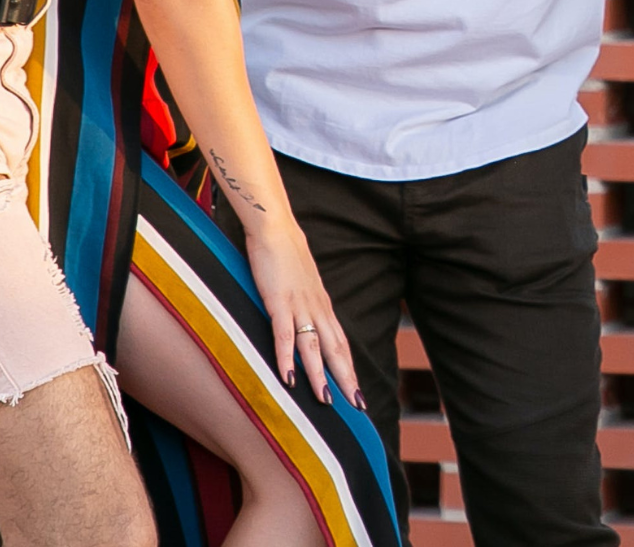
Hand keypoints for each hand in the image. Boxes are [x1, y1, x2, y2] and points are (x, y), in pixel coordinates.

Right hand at [244, 216, 361, 408]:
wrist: (276, 227)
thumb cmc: (287, 255)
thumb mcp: (302, 284)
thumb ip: (306, 304)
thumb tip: (307, 322)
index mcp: (322, 306)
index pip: (341, 343)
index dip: (349, 369)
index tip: (357, 393)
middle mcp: (316, 308)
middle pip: (335, 349)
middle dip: (346, 379)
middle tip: (357, 406)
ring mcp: (298, 305)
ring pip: (313, 347)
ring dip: (318, 376)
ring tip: (325, 402)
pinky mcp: (278, 301)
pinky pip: (283, 334)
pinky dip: (286, 358)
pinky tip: (287, 378)